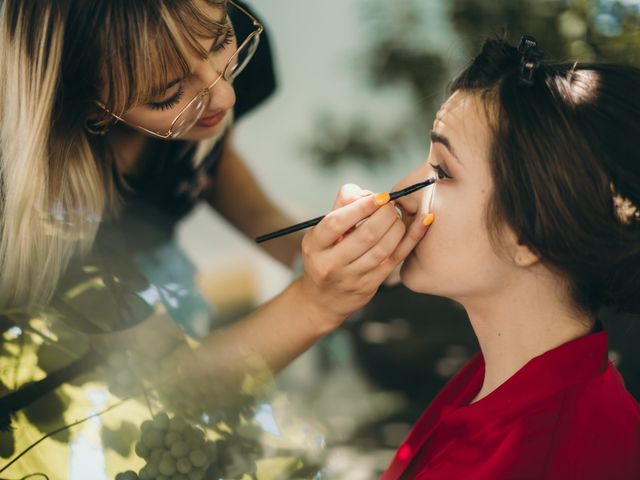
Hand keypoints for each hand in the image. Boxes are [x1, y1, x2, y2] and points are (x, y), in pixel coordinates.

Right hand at [298, 184, 429, 328]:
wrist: (323, 299)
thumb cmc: (326, 256)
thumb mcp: (322, 233)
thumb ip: (342, 207)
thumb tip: (369, 195)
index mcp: (314, 245)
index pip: (336, 222)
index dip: (362, 207)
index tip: (381, 196)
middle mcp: (329, 263)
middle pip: (366, 235)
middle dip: (386, 215)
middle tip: (391, 206)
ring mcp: (350, 278)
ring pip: (382, 249)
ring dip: (397, 227)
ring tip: (398, 217)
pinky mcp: (368, 287)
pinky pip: (394, 260)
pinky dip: (411, 239)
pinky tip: (423, 222)